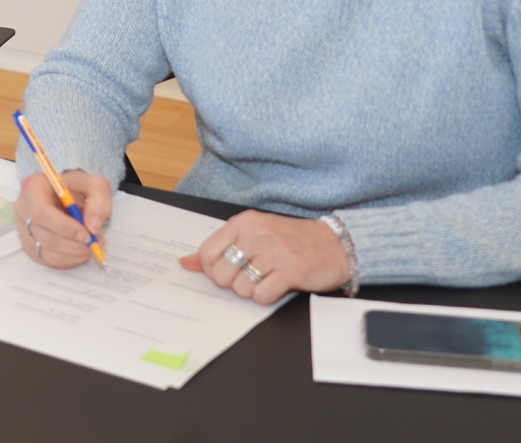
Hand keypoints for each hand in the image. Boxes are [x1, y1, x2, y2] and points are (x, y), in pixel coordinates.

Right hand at [15, 170, 111, 268]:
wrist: (70, 196)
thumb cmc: (78, 189)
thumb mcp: (95, 186)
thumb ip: (98, 202)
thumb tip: (93, 227)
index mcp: (34, 187)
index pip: (40, 212)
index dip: (63, 227)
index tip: (86, 234)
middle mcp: (23, 208)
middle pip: (44, 236)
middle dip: (74, 244)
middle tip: (95, 242)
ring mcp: (23, 229)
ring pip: (47, 251)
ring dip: (74, 253)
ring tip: (92, 245)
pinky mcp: (29, 245)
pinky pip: (48, 260)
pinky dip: (69, 259)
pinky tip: (80, 250)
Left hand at [181, 209, 350, 304]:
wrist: (334, 244)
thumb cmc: (291, 241)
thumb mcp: (253, 236)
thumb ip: (219, 248)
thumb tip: (186, 262)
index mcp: (243, 223)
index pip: (207, 252)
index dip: (211, 270)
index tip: (224, 273)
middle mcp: (256, 234)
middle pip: (222, 273)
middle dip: (232, 283)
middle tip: (250, 277)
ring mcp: (274, 251)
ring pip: (241, 287)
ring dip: (252, 291)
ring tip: (267, 279)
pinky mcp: (291, 270)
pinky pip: (262, 295)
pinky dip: (266, 297)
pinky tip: (277, 286)